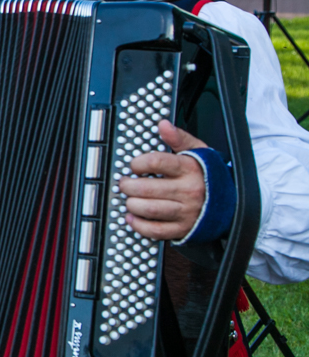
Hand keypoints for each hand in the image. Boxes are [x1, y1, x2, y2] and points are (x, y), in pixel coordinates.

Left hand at [119, 120, 207, 240]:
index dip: (138, 163)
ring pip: (151, 209)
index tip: (134, 166)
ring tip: (129, 199)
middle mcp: (188, 191)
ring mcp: (186, 211)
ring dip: (132, 204)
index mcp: (189, 169)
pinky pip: (156, 230)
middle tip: (125, 183)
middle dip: (129, 186)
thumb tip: (163, 125)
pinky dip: (140, 225)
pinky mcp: (183, 228)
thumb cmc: (208, 175)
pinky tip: (133, 217)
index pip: (156, 162)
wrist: (231, 203)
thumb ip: (179, 138)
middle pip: (148, 188)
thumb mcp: (198, 152)